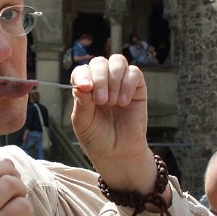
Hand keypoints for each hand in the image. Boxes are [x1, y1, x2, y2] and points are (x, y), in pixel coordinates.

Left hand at [70, 55, 155, 191]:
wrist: (118, 153)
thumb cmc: (97, 138)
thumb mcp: (83, 123)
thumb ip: (82, 103)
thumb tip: (79, 85)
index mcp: (85, 88)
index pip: (81, 71)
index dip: (83, 76)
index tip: (85, 88)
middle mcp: (102, 82)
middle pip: (99, 63)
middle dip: (100, 79)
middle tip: (101, 101)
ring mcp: (119, 83)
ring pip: (118, 62)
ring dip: (114, 80)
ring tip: (113, 102)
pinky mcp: (137, 88)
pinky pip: (134, 73)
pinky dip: (128, 85)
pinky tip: (124, 102)